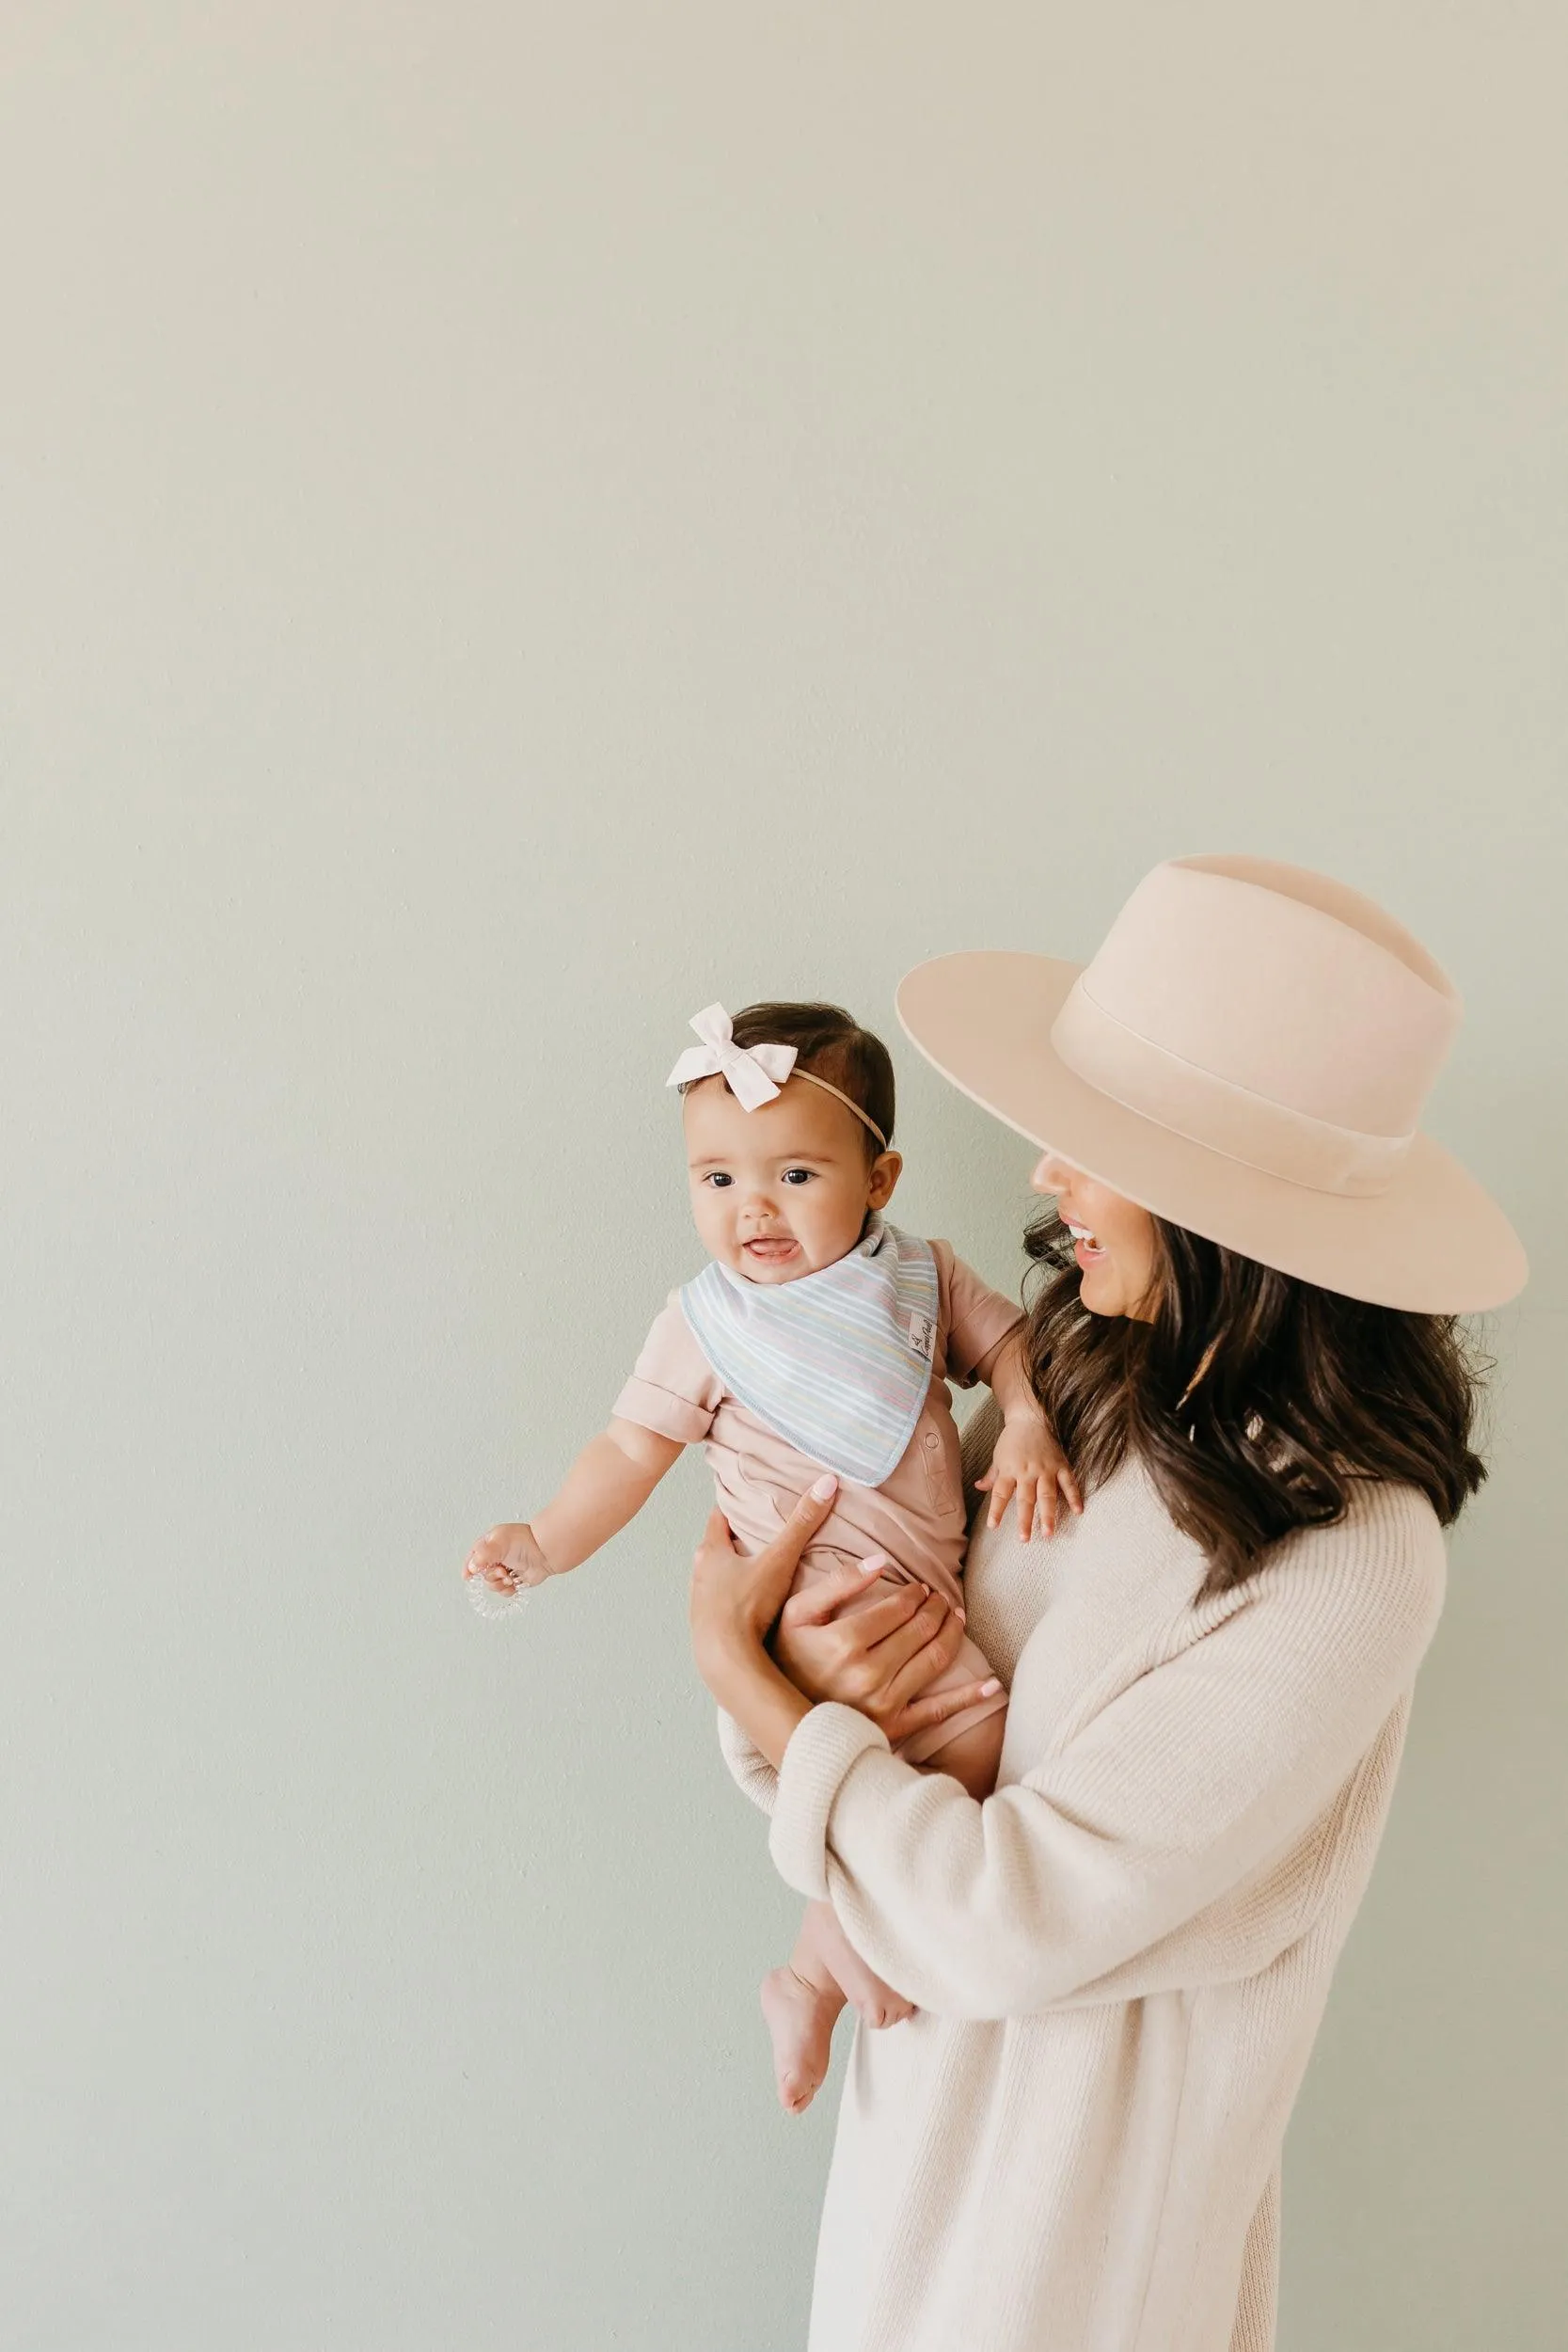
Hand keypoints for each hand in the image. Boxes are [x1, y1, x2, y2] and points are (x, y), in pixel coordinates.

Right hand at [463, 1522, 553, 1598]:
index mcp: (489, 1545)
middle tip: (501, 1570)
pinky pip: (503, 1592)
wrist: (544, 1553)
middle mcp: (495, 1558)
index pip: (473, 1557)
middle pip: (481, 1575)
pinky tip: (514, 1582)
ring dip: (498, 1583)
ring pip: (491, 1585)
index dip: (469, 1567)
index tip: (467, 1577)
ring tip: (509, 1576)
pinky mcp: (513, 1581)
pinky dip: (507, 1589)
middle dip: (490, 1575)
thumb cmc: (524, 1542)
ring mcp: (504, 1570)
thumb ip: (483, 1555)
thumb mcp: (499, 1543)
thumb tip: (472, 1568)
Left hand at [689, 1473, 841, 1692]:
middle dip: (738, 1540)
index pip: (719, 1517)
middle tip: (760, 1533)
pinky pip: (723, 1605)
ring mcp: (701, 1603)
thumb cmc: (746, 1606)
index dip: (733, 1505)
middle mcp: (700, 1574)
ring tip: (760, 1570)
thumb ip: (802, 1524)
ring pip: (719, 1578)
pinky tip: (754, 1608)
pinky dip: (736, 1600)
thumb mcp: (778, 1561)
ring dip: (736, 1572)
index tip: (746, 1497)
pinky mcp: (708, 1627)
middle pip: (718, 1548)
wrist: (725, 1659)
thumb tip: (826, 1484)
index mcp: (711, 1552)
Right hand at [771, 1559, 999, 1747]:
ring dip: (952, 1634)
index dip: (916, 1593)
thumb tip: (880, 1561)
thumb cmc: (785, 1659)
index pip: (898, 1608)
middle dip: (937, 1608)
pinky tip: (992, 1685)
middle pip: (920, 1630)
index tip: (920, 1588)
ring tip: (955, 1618)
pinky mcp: (893, 1728)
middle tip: (941, 1598)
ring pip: (933, 1660)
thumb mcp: (796, 1614)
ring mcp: (883, 1703)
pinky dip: (969, 1697)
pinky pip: (938, 1712)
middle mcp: (867, 1673)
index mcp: (844, 1642)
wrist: (775, 1717)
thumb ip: (836, 1584)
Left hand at [974, 1413, 1082, 1539]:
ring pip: (1047, 1495)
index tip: (993, 1526)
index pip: (1000, 1494)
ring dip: (1048, 1515)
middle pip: (1025, 1499)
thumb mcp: (998, 1457)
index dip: (997, 1510)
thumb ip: (992, 1476)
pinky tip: (1078, 1511)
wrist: (1030, 1417)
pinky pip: (1069, 1483)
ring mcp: (1045, 1469)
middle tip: (1025, 1539)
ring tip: (1048, 1533)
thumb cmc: (1011, 1439)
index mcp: (1009, 1470)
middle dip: (1025, 1520)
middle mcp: (1027, 1471)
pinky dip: (1074, 1497)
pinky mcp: (1060, 1464)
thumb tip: (978, 1487)